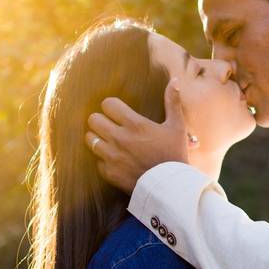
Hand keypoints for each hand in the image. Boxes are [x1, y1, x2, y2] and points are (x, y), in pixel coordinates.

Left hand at [86, 77, 188, 193]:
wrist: (170, 188)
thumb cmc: (175, 155)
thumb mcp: (177, 127)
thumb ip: (172, 102)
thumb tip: (175, 80)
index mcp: (135, 124)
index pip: (107, 104)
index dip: (110, 106)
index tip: (116, 110)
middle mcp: (120, 138)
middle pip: (93, 120)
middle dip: (100, 120)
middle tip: (108, 124)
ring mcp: (112, 156)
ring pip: (90, 139)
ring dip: (97, 138)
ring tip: (107, 140)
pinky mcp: (109, 173)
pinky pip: (97, 161)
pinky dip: (102, 160)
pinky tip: (113, 159)